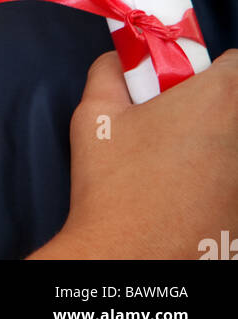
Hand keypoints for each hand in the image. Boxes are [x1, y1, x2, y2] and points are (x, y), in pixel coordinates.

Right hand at [27, 46, 237, 258]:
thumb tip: (119, 59)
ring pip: (235, 144)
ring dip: (216, 146)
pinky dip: (218, 181)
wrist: (126, 259)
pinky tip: (185, 196)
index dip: (207, 69)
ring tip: (176, 165)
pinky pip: (232, 179)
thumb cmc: (114, 186)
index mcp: (218, 100)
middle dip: (213, 108)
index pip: (236, 62)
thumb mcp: (95, 112)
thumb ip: (110, 69)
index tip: (182, 84)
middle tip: (175, 122)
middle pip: (237, 104)